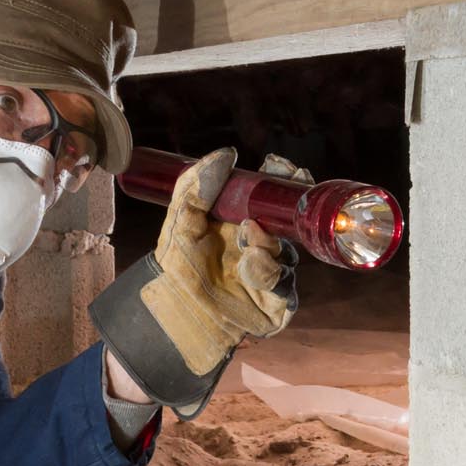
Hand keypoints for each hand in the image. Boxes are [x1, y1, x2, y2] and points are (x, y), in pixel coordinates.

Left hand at [90, 148, 297, 417]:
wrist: (174, 311)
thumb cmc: (178, 266)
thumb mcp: (180, 220)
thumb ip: (196, 186)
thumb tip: (226, 154)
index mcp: (245, 221)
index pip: (273, 195)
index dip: (281, 179)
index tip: (280, 165)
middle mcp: (264, 244)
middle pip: (291, 221)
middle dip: (289, 206)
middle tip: (282, 197)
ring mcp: (273, 272)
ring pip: (285, 250)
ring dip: (268, 240)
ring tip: (248, 237)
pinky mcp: (277, 301)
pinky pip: (282, 282)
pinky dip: (266, 270)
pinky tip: (248, 265)